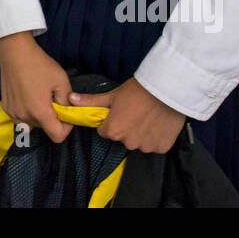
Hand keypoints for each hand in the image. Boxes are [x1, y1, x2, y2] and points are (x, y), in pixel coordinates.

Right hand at [0, 32, 73, 143]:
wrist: (14, 51)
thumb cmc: (38, 64)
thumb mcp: (61, 80)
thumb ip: (67, 100)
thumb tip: (68, 111)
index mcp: (40, 112)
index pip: (57, 136)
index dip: (66, 128)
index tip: (66, 114)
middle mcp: (24, 116)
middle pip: (44, 129)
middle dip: (52, 118)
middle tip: (53, 99)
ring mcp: (13, 113)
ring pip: (32, 124)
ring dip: (39, 116)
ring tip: (40, 96)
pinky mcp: (7, 107)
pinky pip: (21, 117)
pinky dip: (27, 111)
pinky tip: (28, 95)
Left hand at [70, 76, 185, 152]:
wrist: (167, 89)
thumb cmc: (138, 90)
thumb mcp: (113, 95)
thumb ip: (91, 101)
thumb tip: (71, 98)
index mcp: (113, 130)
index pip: (106, 131)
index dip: (112, 121)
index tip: (120, 112)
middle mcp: (128, 142)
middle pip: (122, 138)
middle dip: (126, 128)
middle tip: (135, 112)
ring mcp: (146, 147)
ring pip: (139, 142)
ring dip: (141, 133)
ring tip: (148, 116)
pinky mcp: (161, 148)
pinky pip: (154, 145)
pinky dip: (156, 137)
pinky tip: (158, 123)